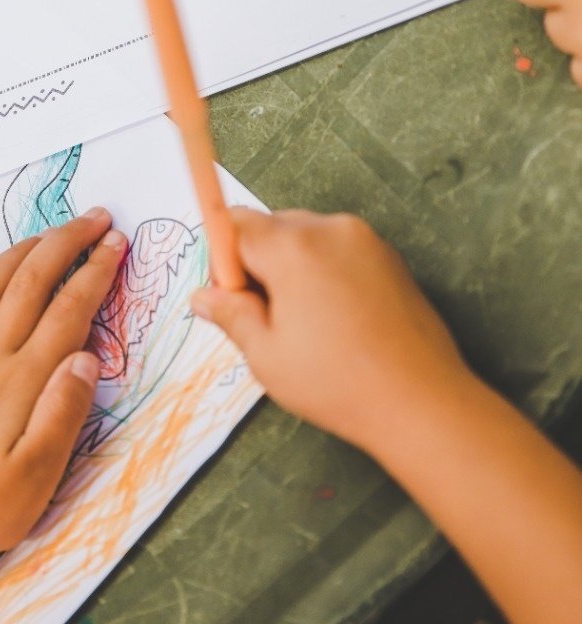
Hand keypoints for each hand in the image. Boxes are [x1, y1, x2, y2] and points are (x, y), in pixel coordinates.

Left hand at [0, 210, 126, 570]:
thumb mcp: (39, 473)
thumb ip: (64, 411)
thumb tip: (87, 355)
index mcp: (22, 380)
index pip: (68, 311)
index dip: (95, 273)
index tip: (117, 242)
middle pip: (30, 285)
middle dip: (64, 245)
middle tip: (95, 218)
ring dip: (18, 254)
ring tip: (46, 233)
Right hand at [191, 209, 471, 454]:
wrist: (421, 400)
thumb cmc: (335, 381)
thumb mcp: (267, 355)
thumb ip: (230, 315)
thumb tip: (203, 297)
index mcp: (293, 247)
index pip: (236, 224)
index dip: (223, 260)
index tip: (231, 300)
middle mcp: (330, 229)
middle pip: (272, 226)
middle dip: (258, 263)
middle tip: (265, 318)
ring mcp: (366, 239)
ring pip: (307, 238)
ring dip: (293, 267)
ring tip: (307, 324)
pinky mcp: (391, 257)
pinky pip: (339, 250)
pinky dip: (326, 272)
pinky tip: (337, 320)